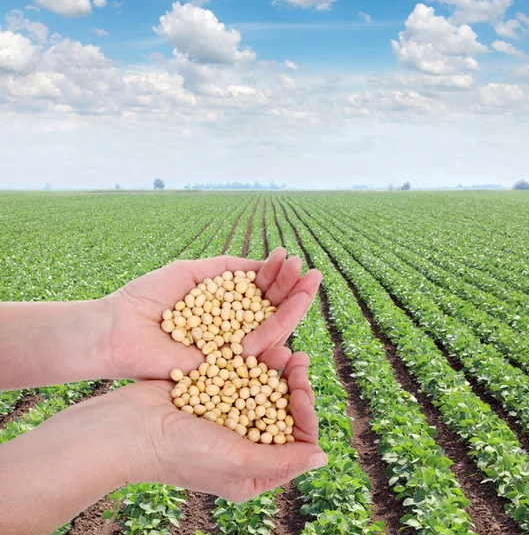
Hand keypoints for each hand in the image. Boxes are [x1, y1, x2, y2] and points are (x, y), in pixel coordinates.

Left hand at [101, 249, 321, 379]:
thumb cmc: (147, 300)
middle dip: (292, 289)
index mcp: (223, 307)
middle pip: (269, 309)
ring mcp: (230, 349)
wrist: (118, 331)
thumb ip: (226, 268)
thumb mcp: (190, 272)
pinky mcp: (226, 368)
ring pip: (270, 327)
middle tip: (312, 271)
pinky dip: (280, 329)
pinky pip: (258, 350)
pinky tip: (297, 305)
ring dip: (293, 304)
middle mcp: (231, 329)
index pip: (257, 291)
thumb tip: (261, 263)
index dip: (276, 276)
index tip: (290, 258)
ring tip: (311, 281)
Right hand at [112, 351, 324, 500]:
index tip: (301, 392)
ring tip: (290, 351)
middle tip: (299, 362)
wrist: (128, 428)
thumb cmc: (179, 452)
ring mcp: (229, 417)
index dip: (306, 416)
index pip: (296, 443)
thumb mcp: (235, 461)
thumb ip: (280, 460)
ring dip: (281, 371)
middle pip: (285, 413)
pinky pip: (245, 376)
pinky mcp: (216, 394)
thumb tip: (321, 457)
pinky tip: (268, 348)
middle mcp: (244, 445)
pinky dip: (258, 363)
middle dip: (296, 388)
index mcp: (252, 471)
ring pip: (268, 391)